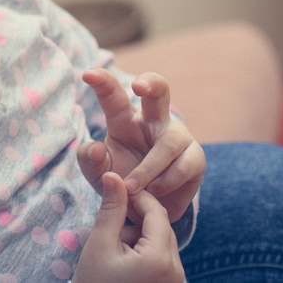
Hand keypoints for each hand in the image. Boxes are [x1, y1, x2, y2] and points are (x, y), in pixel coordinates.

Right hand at [74, 173, 185, 282]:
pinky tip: (124, 259)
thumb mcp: (100, 243)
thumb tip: (113, 175)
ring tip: (115, 246)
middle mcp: (176, 271)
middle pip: (162, 227)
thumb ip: (111, 208)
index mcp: (160, 259)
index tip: (117, 190)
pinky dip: (145, 252)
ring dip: (141, 236)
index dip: (138, 196)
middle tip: (112, 223)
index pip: (157, 212)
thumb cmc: (94, 282)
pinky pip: (164, 259)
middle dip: (138, 219)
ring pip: (163, 242)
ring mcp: (177, 282)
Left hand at [77, 69, 206, 223]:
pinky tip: (154, 191)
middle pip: (159, 91)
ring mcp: (178, 137)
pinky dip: (166, 182)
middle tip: (139, 85)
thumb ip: (90, 160)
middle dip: (151, 84)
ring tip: (131, 188)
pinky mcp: (195, 158)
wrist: (146, 210)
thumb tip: (96, 148)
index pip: (113, 96)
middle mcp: (153, 121)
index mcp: (124, 120)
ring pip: (168, 142)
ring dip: (148, 168)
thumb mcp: (98, 173)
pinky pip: (184, 165)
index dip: (102, 82)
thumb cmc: (120, 181)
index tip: (87, 74)